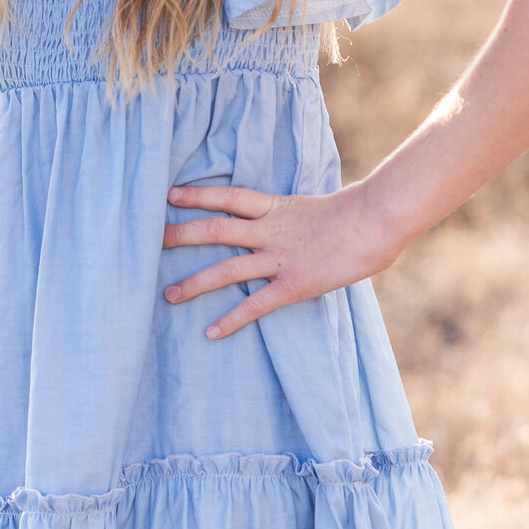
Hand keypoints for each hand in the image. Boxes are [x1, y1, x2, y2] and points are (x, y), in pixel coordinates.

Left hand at [162, 180, 401, 340]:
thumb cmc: (355, 213)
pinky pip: (255, 305)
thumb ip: (294, 217)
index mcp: (276, 206)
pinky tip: (211, 333)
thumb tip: (289, 223)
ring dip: (195, 283)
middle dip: (181, 235)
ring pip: (227, 269)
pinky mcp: (294, 285)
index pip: (227, 196)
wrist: (378, 220)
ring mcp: (281, 258)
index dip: (197, 196)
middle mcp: (271, 230)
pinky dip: (231, 320)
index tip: (168, 195)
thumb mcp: (315, 207)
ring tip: (167, 295)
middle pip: (216, 230)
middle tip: (150, 240)